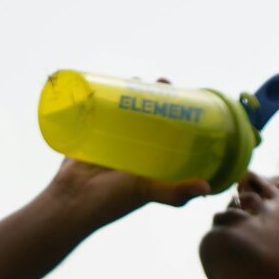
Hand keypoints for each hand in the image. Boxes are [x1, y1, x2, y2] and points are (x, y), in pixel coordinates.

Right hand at [39, 81, 217, 225]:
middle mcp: (134, 150)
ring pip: (125, 110)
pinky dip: (103, 96)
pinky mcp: (90, 133)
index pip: (170, 132)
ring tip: (137, 78)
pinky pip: (99, 111)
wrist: (71, 201)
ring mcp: (112, 140)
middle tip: (161, 82)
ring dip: (131, 91)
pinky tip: (108, 81)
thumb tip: (206, 187)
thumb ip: (174, 193)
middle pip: (149, 116)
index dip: (177, 115)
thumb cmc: (112, 201)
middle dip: (156, 97)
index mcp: (151, 162)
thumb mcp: (147, 192)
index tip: (184, 97)